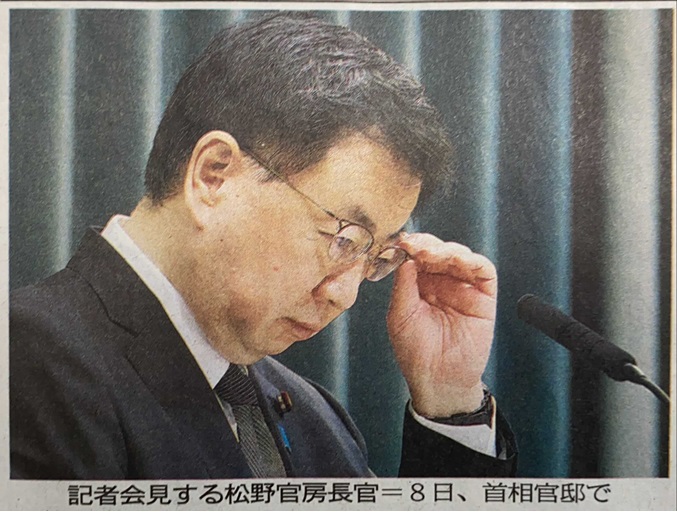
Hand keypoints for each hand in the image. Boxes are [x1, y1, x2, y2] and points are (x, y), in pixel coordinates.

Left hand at [386, 233, 496, 417]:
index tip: (403, 242)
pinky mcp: (484, 298)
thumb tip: (406, 258)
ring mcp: (463, 288)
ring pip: (461, 256)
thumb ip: (403, 286)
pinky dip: (473, 260)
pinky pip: (484, 271)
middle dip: (428, 245)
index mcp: (420, 285)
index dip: (412, 245)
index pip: (419, 256)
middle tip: (417, 246)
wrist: (438, 379)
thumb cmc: (416, 351)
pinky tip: (458, 260)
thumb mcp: (400, 316)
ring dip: (447, 250)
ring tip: (432, 255)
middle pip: (439, 251)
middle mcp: (442, 282)